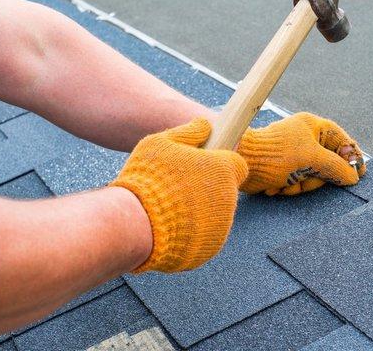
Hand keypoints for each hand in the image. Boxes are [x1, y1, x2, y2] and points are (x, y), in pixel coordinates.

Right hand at [110, 118, 247, 272]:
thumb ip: (187, 132)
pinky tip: (172, 225)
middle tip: (180, 186)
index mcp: (223, 170)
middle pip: (225, 189)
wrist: (136, 225)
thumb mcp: (161, 143)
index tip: (203, 165)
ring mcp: (221, 226)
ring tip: (172, 207)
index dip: (220, 163)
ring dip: (200, 210)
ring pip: (216, 214)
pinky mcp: (211, 247)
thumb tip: (204, 125)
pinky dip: (193, 231)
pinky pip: (206, 235)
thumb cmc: (148, 180)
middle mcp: (228, 199)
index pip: (236, 164)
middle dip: (208, 187)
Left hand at [237, 112, 364, 195]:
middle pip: (328, 164)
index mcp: (313, 127)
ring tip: (287, 183)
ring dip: (301, 185)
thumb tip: (353, 176)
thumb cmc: (275, 155)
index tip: (358, 175)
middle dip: (317, 178)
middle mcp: (305, 139)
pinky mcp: (284, 170)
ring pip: (313, 178)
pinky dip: (289, 188)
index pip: (342, 141)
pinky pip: (298, 183)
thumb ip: (336, 167)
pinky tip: (277, 186)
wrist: (241, 163)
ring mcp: (295, 155)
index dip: (351, 158)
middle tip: (307, 179)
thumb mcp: (311, 159)